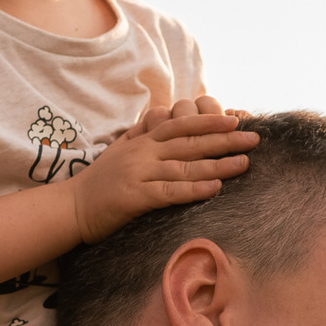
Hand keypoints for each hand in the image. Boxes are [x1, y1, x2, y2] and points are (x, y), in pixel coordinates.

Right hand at [69, 96, 256, 242]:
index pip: (181, 125)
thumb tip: (162, 120)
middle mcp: (143, 153)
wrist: (71, 206)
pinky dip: (194, 190)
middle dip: (225, 139)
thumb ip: (143, 137)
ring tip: (244, 163)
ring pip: (185, 166)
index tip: (236, 119)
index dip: (210, 121)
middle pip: (191, 143)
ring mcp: (139, 174)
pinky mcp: (135, 197)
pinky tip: (215, 189)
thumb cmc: (99, 182)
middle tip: (254, 139)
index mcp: (142, 141)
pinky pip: (170, 192)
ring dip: (218, 164)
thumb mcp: (121, 152)